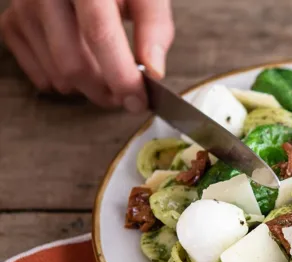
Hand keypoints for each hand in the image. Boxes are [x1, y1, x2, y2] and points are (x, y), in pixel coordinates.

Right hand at [0, 0, 173, 111]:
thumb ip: (154, 27)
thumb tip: (153, 71)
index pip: (99, 33)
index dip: (121, 75)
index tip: (137, 100)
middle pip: (73, 63)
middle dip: (105, 91)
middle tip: (126, 95)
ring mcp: (24, 9)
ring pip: (57, 76)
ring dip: (87, 88)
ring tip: (106, 72)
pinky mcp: (12, 24)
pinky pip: (40, 76)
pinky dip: (66, 83)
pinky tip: (82, 64)